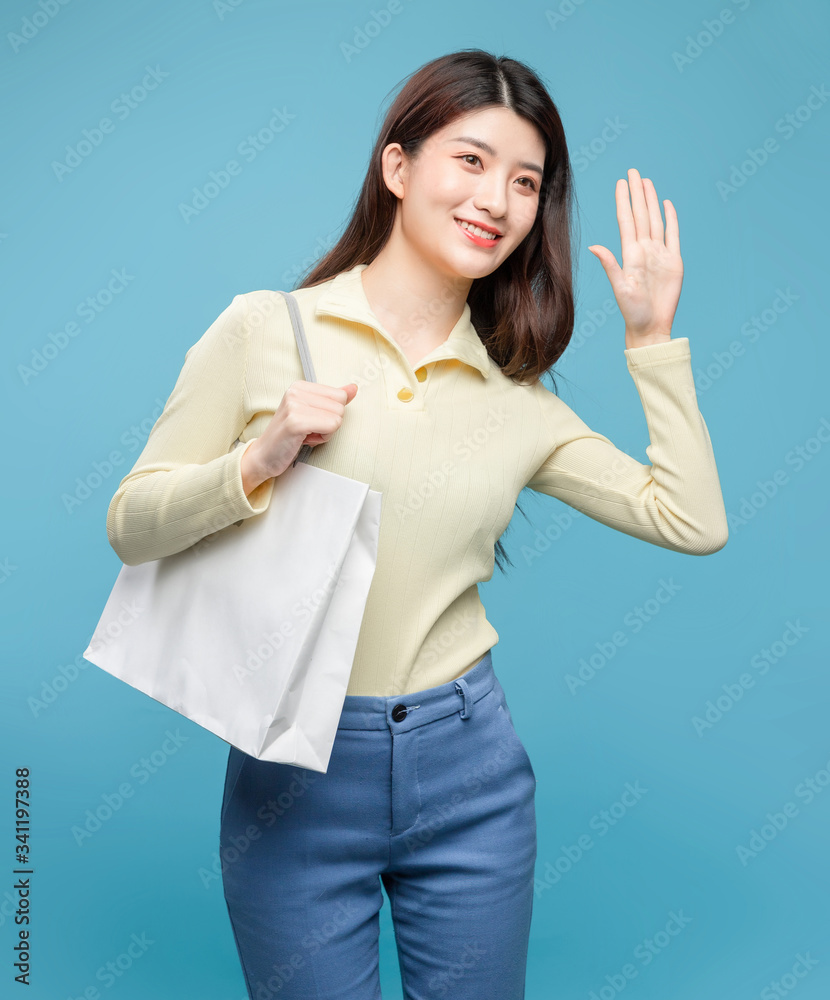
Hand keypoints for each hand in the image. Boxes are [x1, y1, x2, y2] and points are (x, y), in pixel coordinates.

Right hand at [241, 381, 357, 493]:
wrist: (264, 456)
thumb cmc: (288, 436)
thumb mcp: (311, 413)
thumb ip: (332, 399)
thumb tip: (353, 388)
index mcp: (299, 386)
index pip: (340, 395)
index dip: (331, 413)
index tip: (311, 421)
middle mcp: (295, 391)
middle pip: (340, 406)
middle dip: (329, 423)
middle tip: (308, 430)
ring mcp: (294, 405)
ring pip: (337, 418)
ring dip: (325, 432)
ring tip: (305, 435)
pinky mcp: (295, 422)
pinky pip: (331, 427)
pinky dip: (322, 438)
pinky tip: (305, 439)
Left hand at [588, 168, 682, 348]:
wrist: (651, 326)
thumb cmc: (632, 311)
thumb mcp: (620, 287)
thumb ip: (610, 265)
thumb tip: (595, 246)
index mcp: (630, 254)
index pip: (626, 220)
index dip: (624, 201)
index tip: (621, 182)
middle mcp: (644, 250)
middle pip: (641, 214)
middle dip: (637, 193)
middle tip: (633, 171)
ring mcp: (659, 254)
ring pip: (655, 220)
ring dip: (651, 201)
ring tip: (646, 182)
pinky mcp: (673, 261)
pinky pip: (673, 235)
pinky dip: (671, 219)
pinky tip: (666, 205)